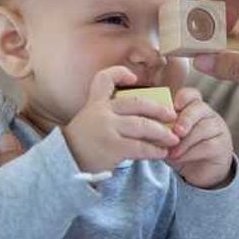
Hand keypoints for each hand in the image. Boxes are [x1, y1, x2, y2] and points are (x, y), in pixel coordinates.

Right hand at [63, 66, 178, 172]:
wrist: (66, 165)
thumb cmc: (84, 144)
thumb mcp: (89, 121)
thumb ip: (109, 113)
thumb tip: (144, 115)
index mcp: (95, 103)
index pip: (104, 79)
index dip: (120, 73)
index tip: (134, 77)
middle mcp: (101, 112)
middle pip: (137, 103)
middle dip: (158, 109)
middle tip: (172, 116)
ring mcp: (107, 129)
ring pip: (143, 125)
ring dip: (162, 133)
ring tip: (173, 139)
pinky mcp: (112, 147)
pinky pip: (140, 147)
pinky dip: (154, 150)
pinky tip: (162, 153)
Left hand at [166, 87, 233, 188]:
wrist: (198, 172)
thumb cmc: (180, 150)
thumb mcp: (168, 138)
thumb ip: (162, 129)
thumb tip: (147, 125)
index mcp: (194, 108)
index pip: (191, 94)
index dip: (182, 98)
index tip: (173, 107)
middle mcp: (208, 115)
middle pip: (199, 108)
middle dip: (185, 119)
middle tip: (175, 132)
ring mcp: (218, 129)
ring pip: (203, 128)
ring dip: (184, 141)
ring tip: (171, 152)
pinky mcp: (221, 146)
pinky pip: (207, 145)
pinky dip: (190, 152)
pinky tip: (178, 158)